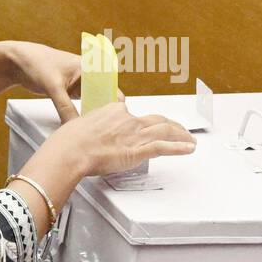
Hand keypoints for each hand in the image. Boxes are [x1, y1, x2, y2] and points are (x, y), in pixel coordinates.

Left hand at [8, 42, 126, 125]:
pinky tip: (84, 124)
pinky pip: (83, 105)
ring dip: (94, 113)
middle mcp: (88, 75)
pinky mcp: (71, 92)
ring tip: (95, 129)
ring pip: (94, 101)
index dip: (114, 101)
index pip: (110, 85)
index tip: (114, 117)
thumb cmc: (36, 63)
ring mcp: (80, 84)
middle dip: (104, 110)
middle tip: (105, 128)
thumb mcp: (53, 87)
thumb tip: (74, 126)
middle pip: (104, 96)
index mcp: (89, 66)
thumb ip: (65, 108)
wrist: (18, 62)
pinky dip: (83, 113)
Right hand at [46, 100, 195, 177]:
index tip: (150, 124)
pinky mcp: (137, 150)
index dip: (145, 121)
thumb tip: (90, 130)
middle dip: (173, 126)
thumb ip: (92, 125)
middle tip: (181, 131)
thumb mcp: (81, 124)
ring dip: (181, 136)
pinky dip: (179, 148)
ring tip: (190, 141)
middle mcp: (128, 120)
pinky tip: (189, 149)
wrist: (70, 150)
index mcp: (114, 111)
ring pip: (165, 131)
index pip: (135, 114)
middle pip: (157, 120)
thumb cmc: (70, 141)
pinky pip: (164, 147)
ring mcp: (134, 134)